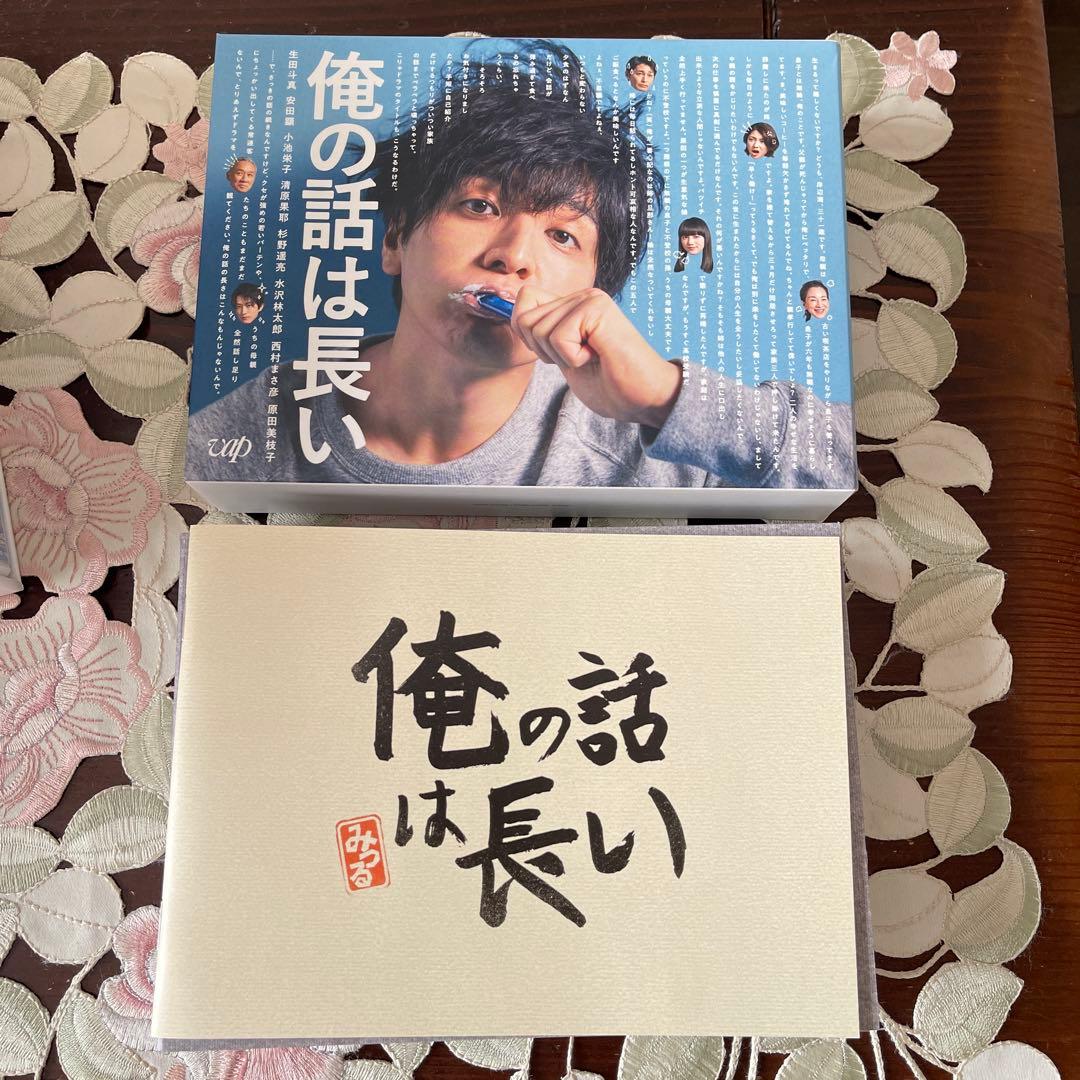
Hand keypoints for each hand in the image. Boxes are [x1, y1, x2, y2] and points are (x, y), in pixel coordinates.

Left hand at [511, 285, 682, 428]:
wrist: (645, 398)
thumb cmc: (610, 384)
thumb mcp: (564, 358)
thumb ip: (544, 335)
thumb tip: (515, 317)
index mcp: (574, 304)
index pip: (524, 301)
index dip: (529, 334)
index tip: (559, 353)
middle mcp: (583, 295)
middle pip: (525, 320)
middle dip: (545, 351)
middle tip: (580, 358)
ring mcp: (591, 300)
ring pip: (539, 330)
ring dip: (562, 356)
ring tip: (591, 358)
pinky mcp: (598, 310)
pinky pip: (558, 337)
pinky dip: (573, 358)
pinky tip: (597, 357)